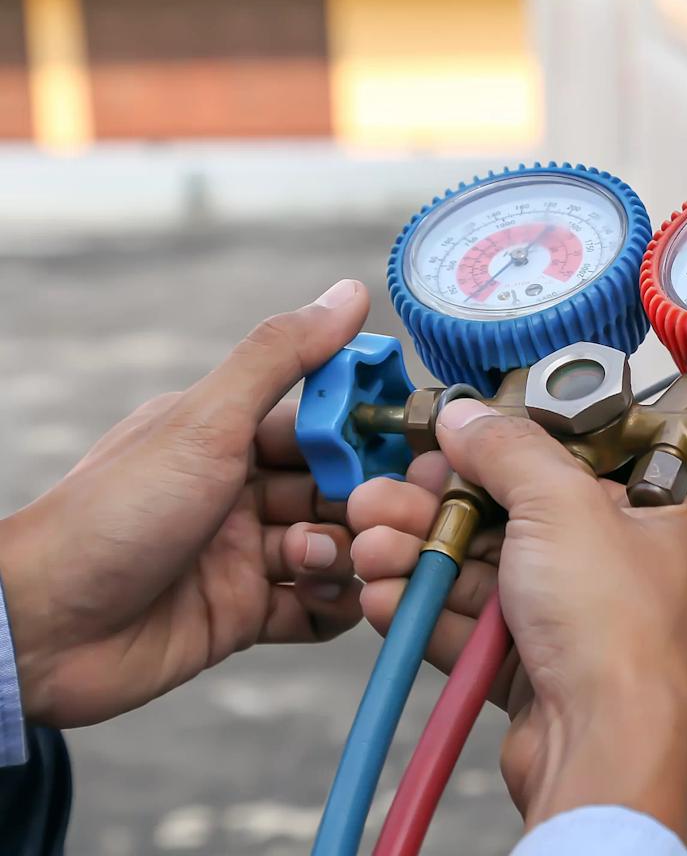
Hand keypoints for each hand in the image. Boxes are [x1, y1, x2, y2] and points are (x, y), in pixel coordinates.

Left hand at [0, 279, 371, 727]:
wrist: (43, 629)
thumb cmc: (112, 515)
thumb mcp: (206, 423)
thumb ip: (281, 358)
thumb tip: (348, 292)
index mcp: (230, 437)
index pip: (325, 423)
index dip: (369, 431)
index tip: (407, 441)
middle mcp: (242, 493)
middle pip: (341, 490)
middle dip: (368, 502)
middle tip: (376, 515)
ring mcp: (245, 556)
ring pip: (337, 549)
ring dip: (348, 555)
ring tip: (318, 562)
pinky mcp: (244, 617)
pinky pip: (316, 610)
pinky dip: (333, 607)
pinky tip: (322, 600)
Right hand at [348, 399, 686, 840]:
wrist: (604, 750)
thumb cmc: (621, 639)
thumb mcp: (563, 506)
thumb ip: (511, 452)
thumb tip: (470, 420)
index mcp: (666, 525)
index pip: (577, 468)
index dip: (506, 455)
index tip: (449, 447)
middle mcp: (630, 575)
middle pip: (520, 523)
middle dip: (440, 511)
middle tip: (384, 498)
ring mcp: (585, 627)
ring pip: (490, 577)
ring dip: (423, 558)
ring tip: (370, 544)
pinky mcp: (542, 674)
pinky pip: (478, 631)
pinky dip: (430, 613)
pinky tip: (385, 597)